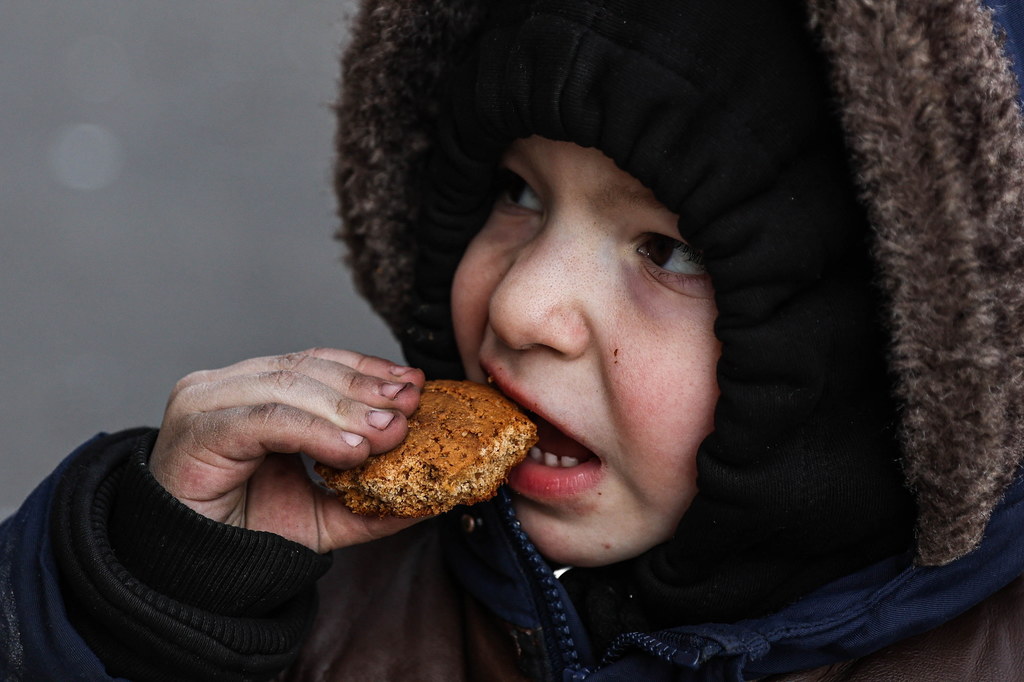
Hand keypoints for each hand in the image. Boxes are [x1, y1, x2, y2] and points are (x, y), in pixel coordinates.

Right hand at [149, 348, 425, 551]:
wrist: (183, 575)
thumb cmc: (243, 534)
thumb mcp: (322, 514)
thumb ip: (372, 501)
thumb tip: (432, 496)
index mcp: (252, 390)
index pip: (317, 363)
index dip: (367, 369)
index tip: (412, 384)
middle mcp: (226, 386)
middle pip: (308, 369)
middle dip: (366, 386)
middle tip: (411, 404)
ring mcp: (207, 401)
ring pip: (291, 388)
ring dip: (349, 408)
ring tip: (391, 430)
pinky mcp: (198, 428)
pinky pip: (267, 419)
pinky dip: (315, 431)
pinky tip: (352, 450)